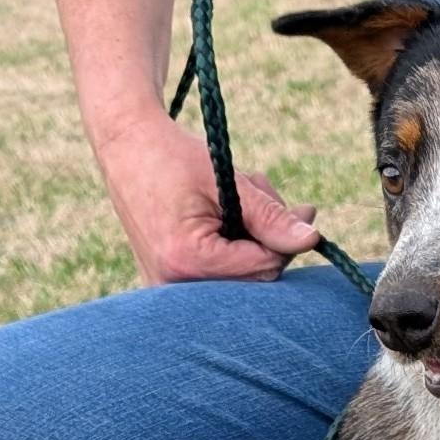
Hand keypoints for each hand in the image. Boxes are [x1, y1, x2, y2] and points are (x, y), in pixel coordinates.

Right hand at [93, 108, 318, 284]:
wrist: (126, 149)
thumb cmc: (173, 158)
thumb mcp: (228, 181)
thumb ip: (271, 216)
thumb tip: (313, 240)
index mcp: (187, 261)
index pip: (264, 267)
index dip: (287, 239)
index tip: (301, 208)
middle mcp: (173, 286)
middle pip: (253, 280)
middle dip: (268, 238)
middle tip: (263, 193)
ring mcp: (166, 290)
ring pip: (239, 278)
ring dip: (251, 239)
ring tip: (237, 197)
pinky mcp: (167, 285)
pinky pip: (219, 276)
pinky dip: (232, 247)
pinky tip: (223, 217)